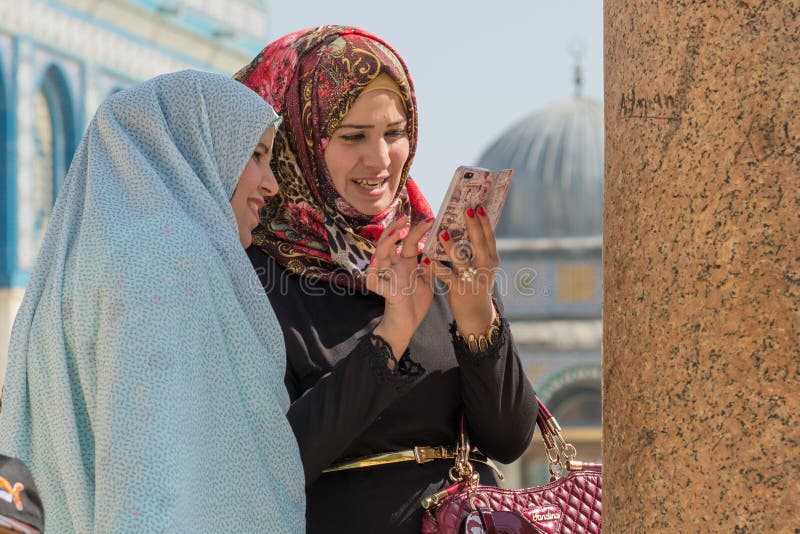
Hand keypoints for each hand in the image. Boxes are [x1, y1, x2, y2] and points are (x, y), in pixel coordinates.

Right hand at [366, 216, 435, 359]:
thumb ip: (431, 267)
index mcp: (406, 265)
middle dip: (395, 229)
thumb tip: (440, 249)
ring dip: (386, 244)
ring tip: (395, 234)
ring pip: (379, 256)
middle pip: (389, 243)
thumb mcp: (428, 283)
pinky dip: (373, 271)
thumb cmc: (414, 305)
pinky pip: (372, 279)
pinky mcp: (384, 292)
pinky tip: (378, 261)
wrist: (406, 327)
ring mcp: (387, 278)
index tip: (430, 219)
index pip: (410, 243)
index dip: (418, 231)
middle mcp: (394, 268)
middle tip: (405, 218)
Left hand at [427, 205, 497, 335]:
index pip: (489, 238)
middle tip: (467, 210)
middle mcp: (485, 269)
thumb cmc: (476, 287)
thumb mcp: (482, 269)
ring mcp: (473, 279)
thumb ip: (478, 252)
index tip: (479, 206)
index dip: (485, 222)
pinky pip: (446, 276)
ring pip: (461, 260)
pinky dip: (436, 268)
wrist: (477, 316)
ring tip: (441, 232)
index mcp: (491, 261)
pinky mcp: (459, 289)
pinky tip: (427, 259)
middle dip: (473, 226)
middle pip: (479, 244)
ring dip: (451, 246)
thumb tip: (471, 227)